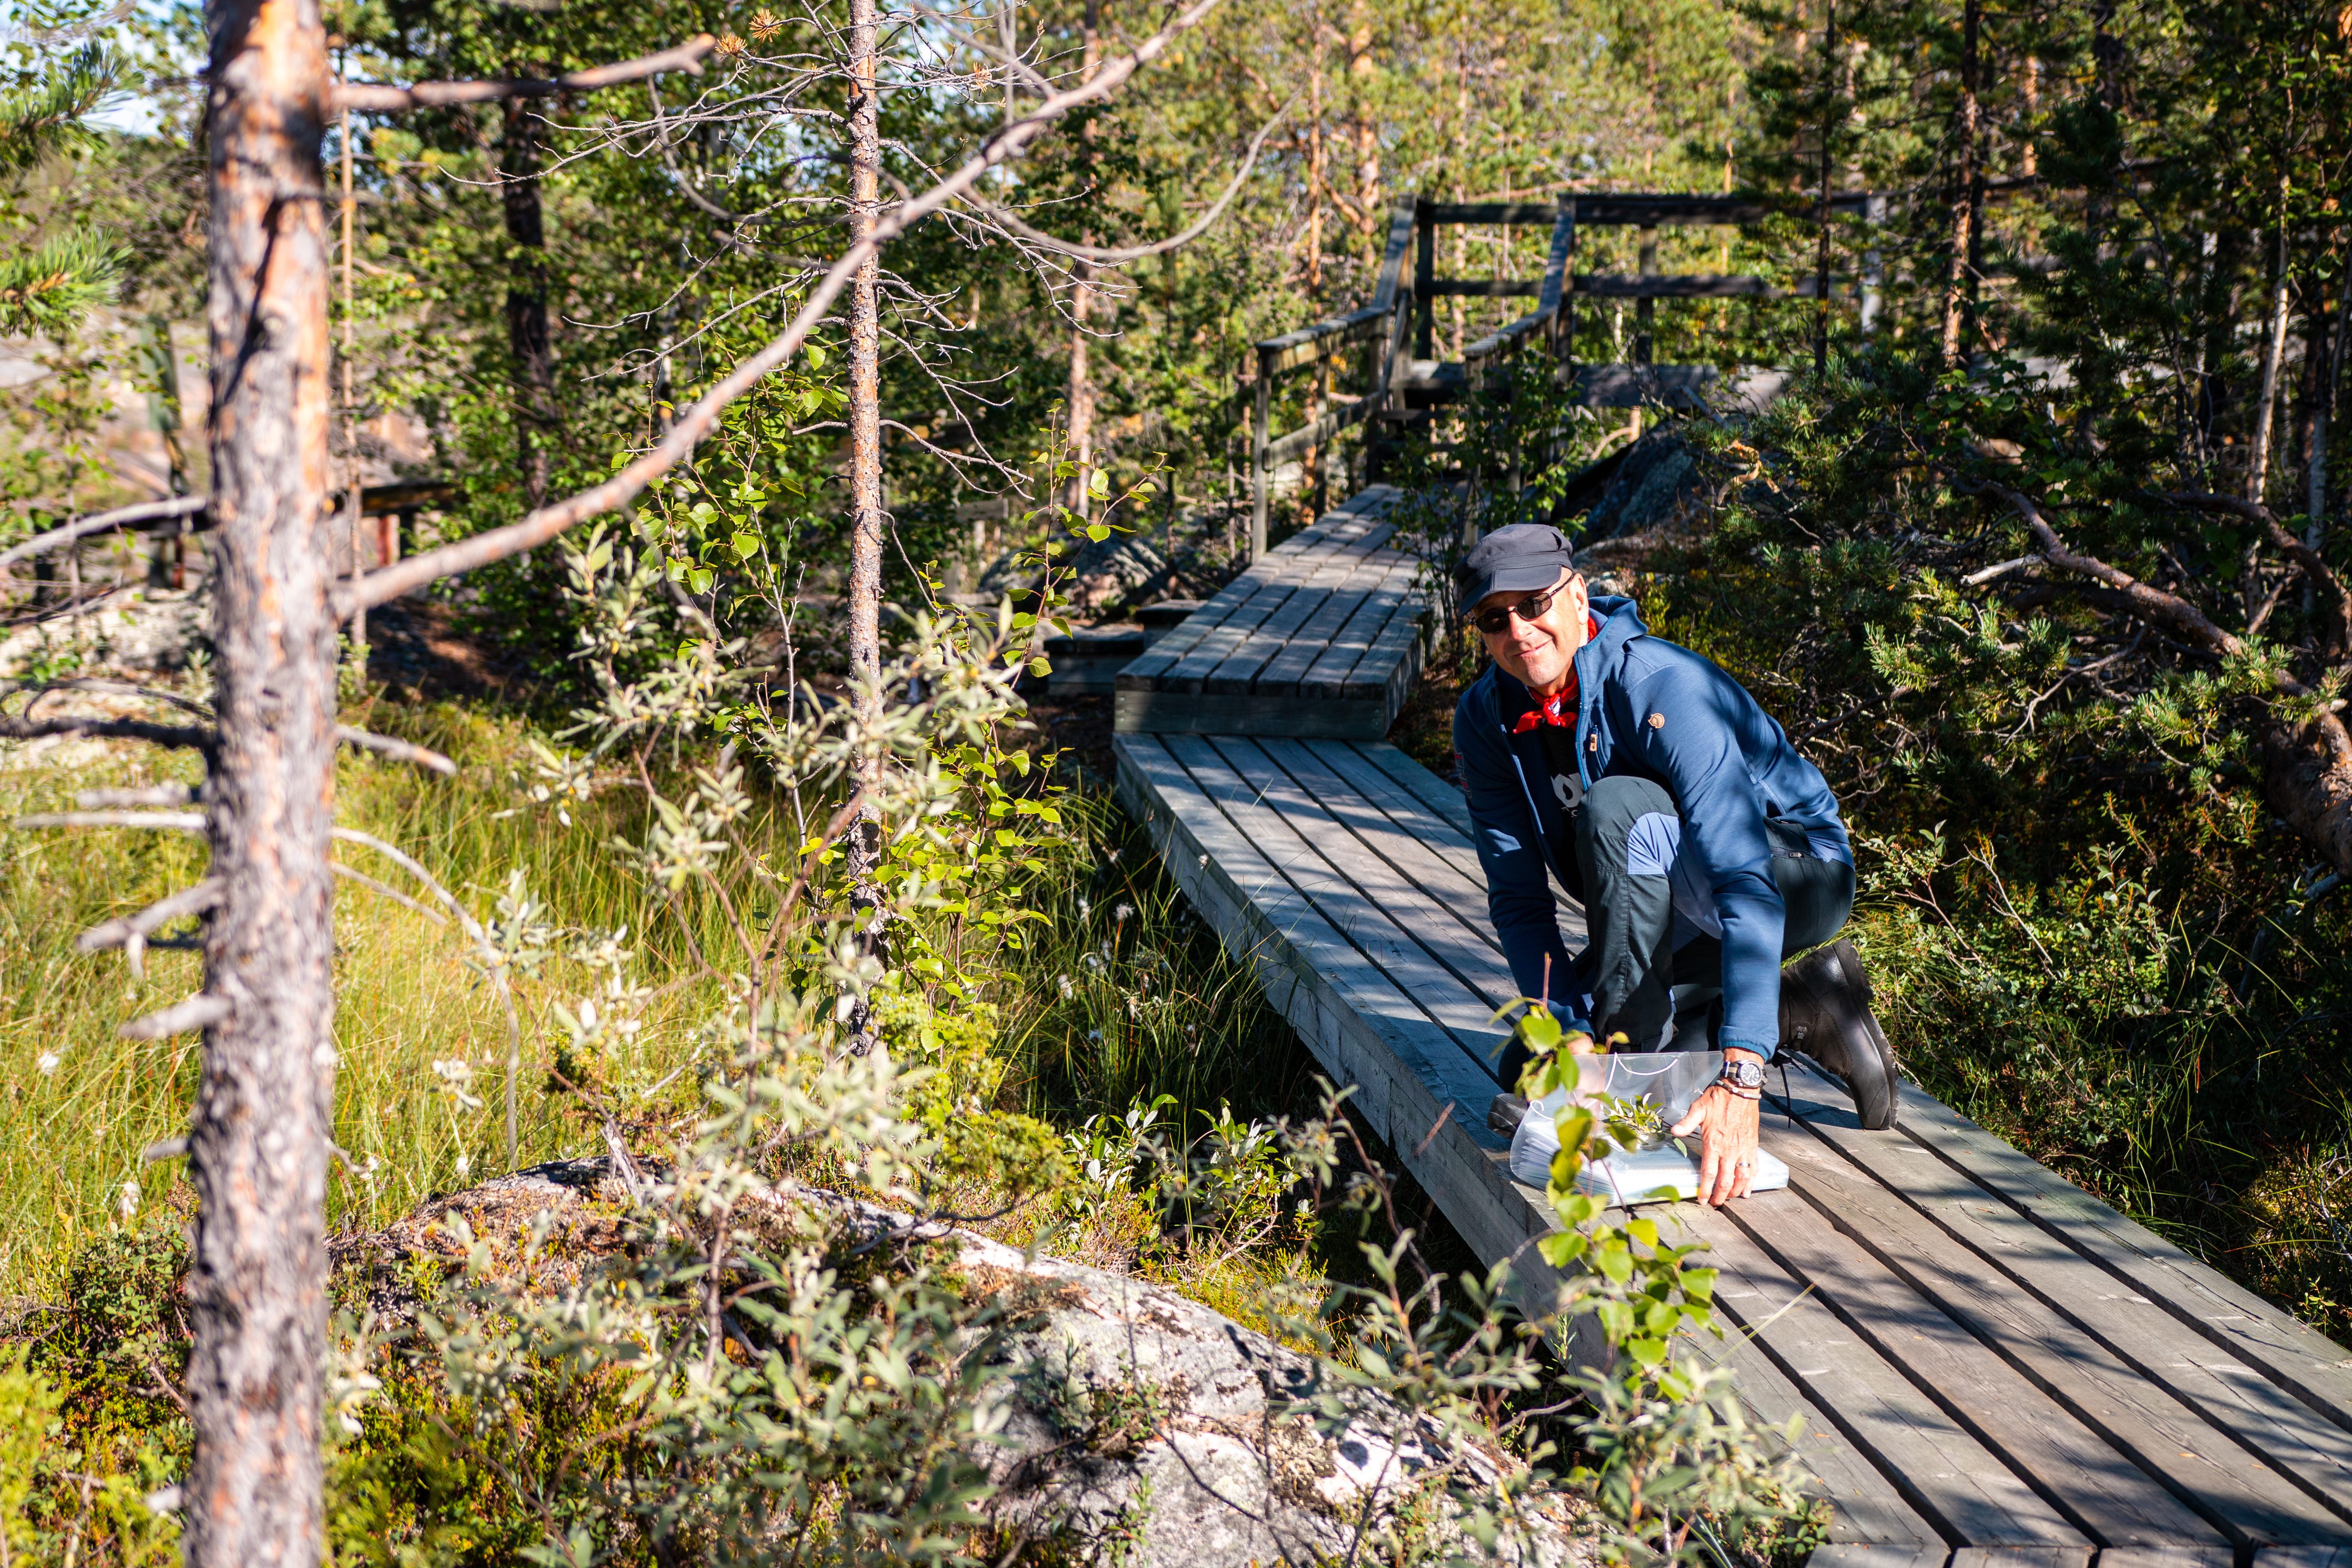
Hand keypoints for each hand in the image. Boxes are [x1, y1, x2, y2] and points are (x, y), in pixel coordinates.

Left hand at [1669, 1055, 1763, 1205]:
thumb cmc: (1718, 1099)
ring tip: (1730, 1199)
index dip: (1705, 1189)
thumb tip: (1674, 1131)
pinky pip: (1754, 1167)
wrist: (1741, 1090)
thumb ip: (1686, 1123)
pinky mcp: (1753, 1146)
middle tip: (1716, 1204)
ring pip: (1742, 1177)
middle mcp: (1729, 1150)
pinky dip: (1752, 1180)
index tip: (1702, 1200)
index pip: (1708, 1173)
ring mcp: (1743, 1149)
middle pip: (1726, 1180)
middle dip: (1721, 1196)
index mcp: (1714, 1143)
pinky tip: (1748, 1189)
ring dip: (1736, 1191)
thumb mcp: (1698, 1109)